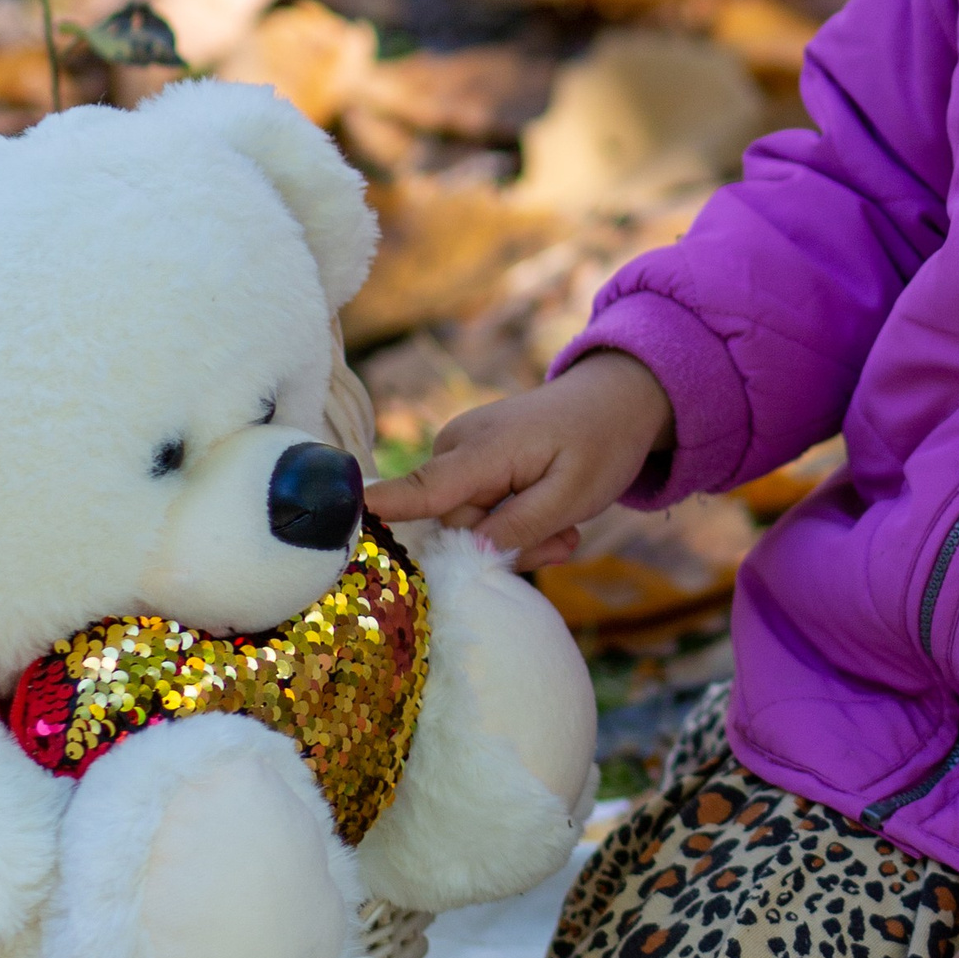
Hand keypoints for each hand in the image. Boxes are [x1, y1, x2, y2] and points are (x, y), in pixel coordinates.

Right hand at [365, 352, 671, 572]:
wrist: (616, 402)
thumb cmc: (600, 442)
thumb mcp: (573, 494)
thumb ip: (520, 527)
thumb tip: (470, 555)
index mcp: (480, 450)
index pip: (421, 488)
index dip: (382, 510)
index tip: (343, 521)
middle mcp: (456, 451)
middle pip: (456, 529)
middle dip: (507, 546)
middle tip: (562, 539)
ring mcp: (461, 458)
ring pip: (470, 529)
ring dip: (520, 539)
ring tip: (566, 526)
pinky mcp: (470, 469)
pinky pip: (480, 517)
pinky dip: (518, 525)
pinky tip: (556, 520)